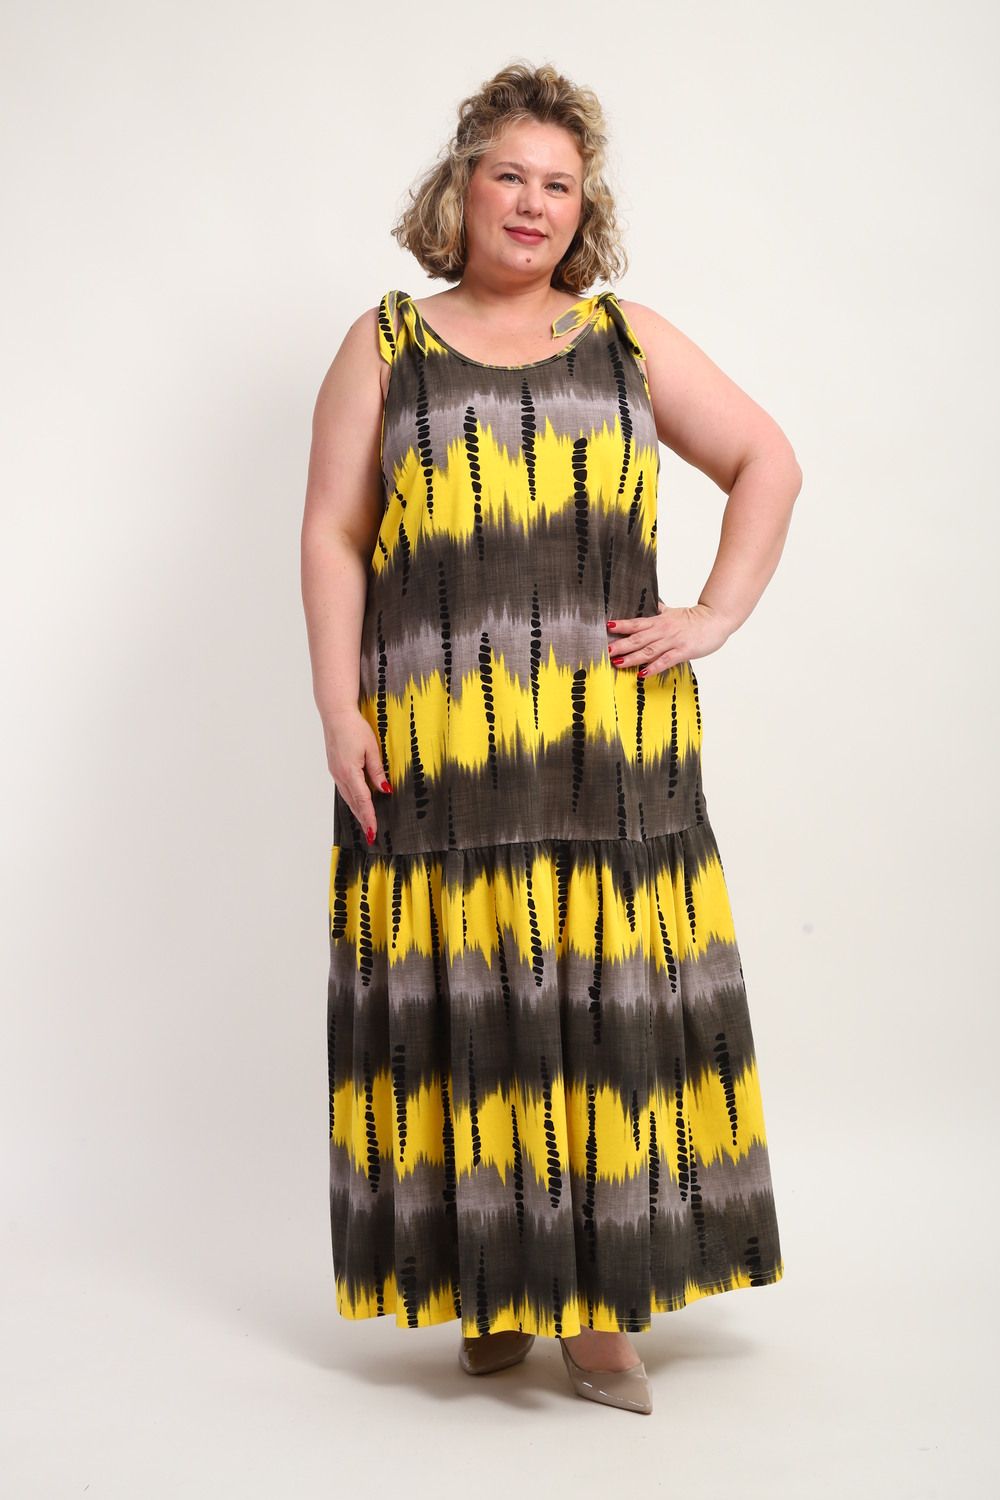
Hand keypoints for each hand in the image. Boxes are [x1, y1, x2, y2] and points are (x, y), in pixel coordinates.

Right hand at [324, 708, 390, 843]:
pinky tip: (357, 804)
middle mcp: (340, 775)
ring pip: (348, 798)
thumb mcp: (372, 749)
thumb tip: (385, 790)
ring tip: (365, 824)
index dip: (369, 817)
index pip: (362, 800)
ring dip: (357, 811)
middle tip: (370, 836)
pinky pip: (344, 789)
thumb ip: (377, 771)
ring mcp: (335, 772)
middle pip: (353, 803)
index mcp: (350, 772)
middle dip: (362, 820)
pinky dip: (352, 800)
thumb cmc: (355, 728)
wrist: (336, 715)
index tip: (373, 832)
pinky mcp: (335, 768)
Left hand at [606, 599, 731, 676]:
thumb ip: (660, 611)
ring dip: (632, 657)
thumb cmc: (696, 618)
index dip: (622, 625)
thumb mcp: (674, 612)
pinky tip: (643, 673)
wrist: (716, 619)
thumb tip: (652, 604)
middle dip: (621, 645)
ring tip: (618, 663)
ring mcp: (673, 641)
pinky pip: (665, 660)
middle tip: (606, 651)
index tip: (607, 627)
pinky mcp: (683, 651)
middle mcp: (663, 630)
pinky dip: (653, 667)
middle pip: (638, 638)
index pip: (636, 623)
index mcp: (659, 621)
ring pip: (649, 650)